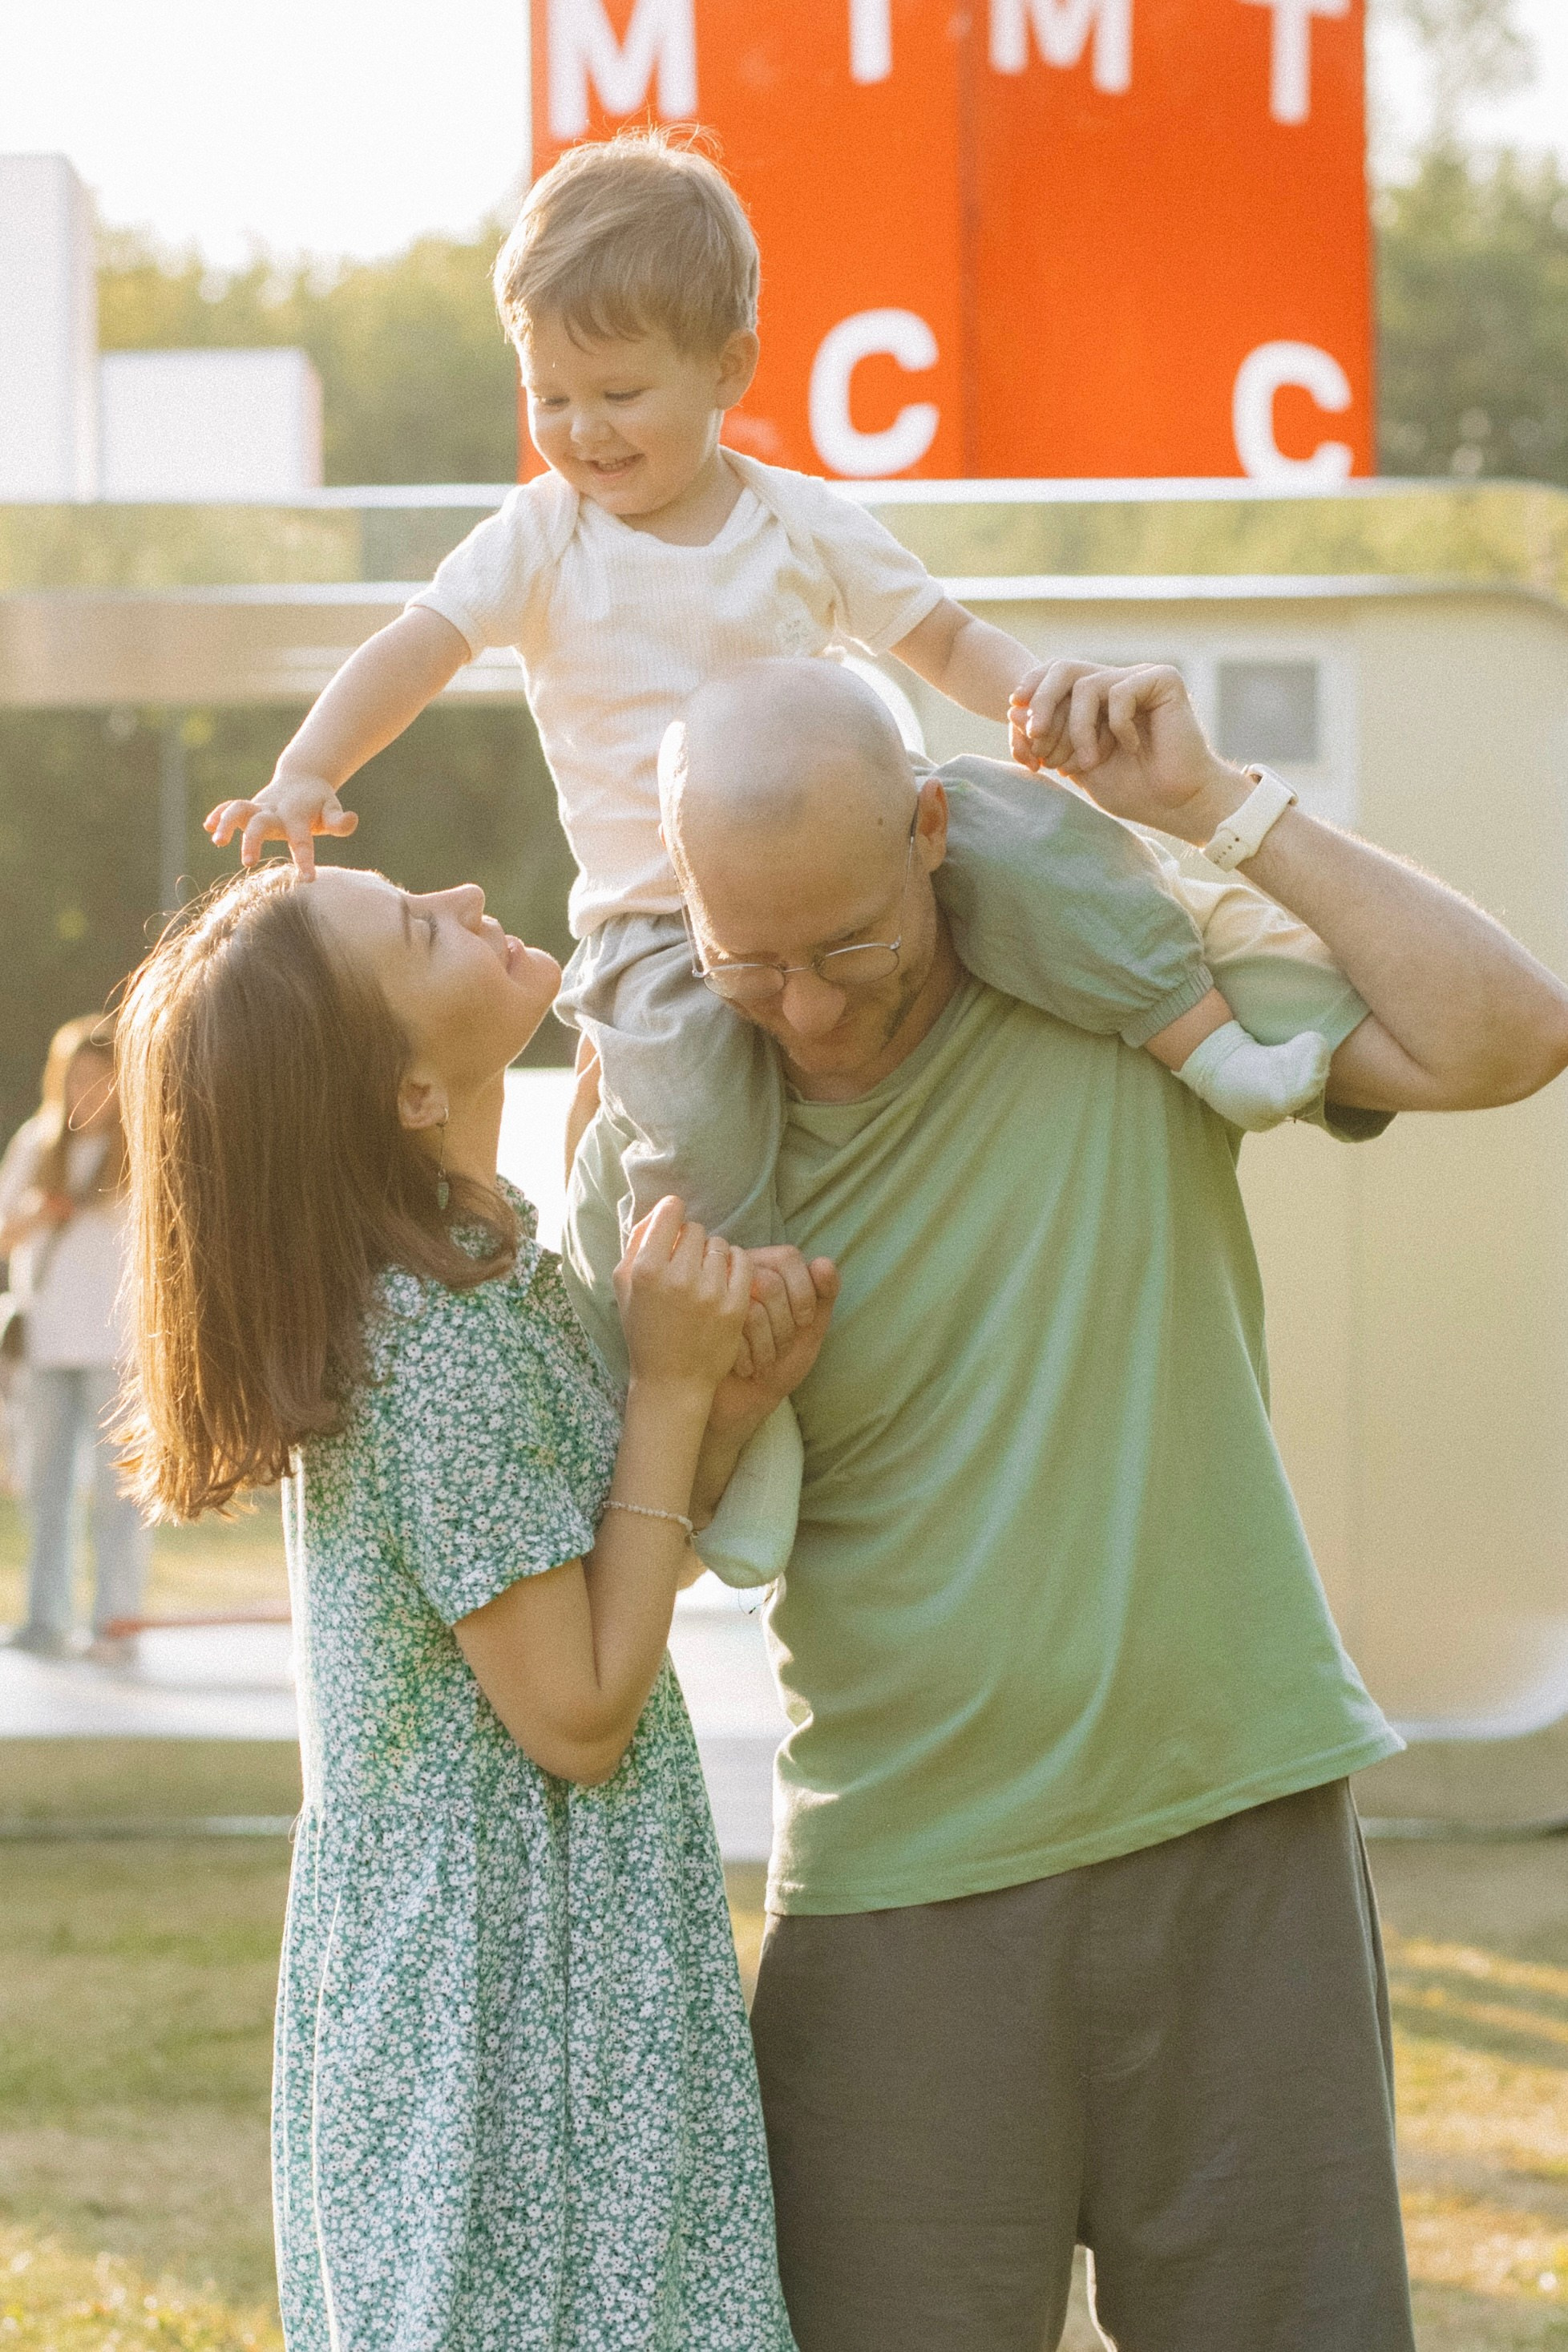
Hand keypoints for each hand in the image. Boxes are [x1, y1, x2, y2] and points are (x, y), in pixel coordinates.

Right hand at [204, 766, 358, 878]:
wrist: (302, 778)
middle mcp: (275, 811)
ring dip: (225, 823)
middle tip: (247, 863)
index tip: (308, 879)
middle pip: (260, 823)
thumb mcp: (333, 810)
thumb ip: (340, 821)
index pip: (302, 841)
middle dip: (252, 841)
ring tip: (217, 841)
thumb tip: (352, 819)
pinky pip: (229, 806)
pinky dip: (218, 814)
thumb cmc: (320, 803)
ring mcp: (260, 808)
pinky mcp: (249, 807)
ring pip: (238, 809)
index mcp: (298, 816)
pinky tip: (207, 827)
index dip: (305, 860)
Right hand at [613, 1196, 752, 1397]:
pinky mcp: (735, 1305)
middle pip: (696, 1229)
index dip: (672, 1215)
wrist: (672, 1380)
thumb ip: (637, 1242)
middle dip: (691, 1242)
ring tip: (703, 1277)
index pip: (670, 1213)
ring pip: (720, 1244)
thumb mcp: (625, 1286)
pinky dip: (735, 1265)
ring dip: (712, 1255)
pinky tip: (723, 1280)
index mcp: (646, 1270)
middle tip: (686, 1265)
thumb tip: (661, 1210)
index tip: (674, 1226)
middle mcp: (678, 1278)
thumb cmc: (644, 1331)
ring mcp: (709, 1292)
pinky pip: (743, 1261)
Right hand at [706, 1247, 838, 1444]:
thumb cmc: (781, 1359)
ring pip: (752, 1309)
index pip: (787, 1256)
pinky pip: (731, 1333)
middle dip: (785, 1324)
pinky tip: (746, 1368)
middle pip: (770, 1282)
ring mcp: (715, 1301)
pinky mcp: (700, 1326)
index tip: (805, 1321)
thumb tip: (822, 1262)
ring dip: (768, 1345)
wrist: (748, 1399)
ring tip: (765, 1361)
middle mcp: (736, 1278)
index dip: (803, 1290)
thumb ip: (824, 1294)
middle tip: (782, 1347)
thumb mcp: (811, 1328)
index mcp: (765, 1270)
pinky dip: (748, 1357)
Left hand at [1008, 662, 1247, 843]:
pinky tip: (1132, 747)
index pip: (1054, 679)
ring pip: (1086, 684)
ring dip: (1079, 728)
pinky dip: (1117, 725)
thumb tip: (1012, 709)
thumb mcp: (1077, 764)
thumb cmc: (1133, 789)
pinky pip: (1119, 692)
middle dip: (1042, 702)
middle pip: (1064, 669)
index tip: (1019, 723)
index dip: (1032, 693)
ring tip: (1090, 760)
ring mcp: (1139, 678)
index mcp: (1097, 699)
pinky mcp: (1162, 680)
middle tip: (1036, 735)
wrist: (1176, 803)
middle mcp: (1116, 681)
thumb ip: (1049, 738)